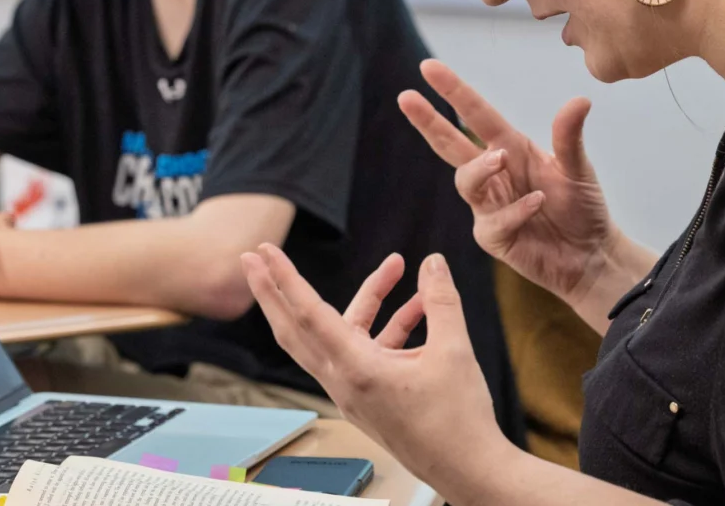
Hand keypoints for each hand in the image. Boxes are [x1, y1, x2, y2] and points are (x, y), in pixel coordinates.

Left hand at [241, 245, 516, 490]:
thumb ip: (441, 301)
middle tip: (256, 257)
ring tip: (396, 266)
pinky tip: (419, 309)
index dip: (285, 278)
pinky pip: (364, 351)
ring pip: (336, 336)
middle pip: (295, 329)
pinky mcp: (368, 398)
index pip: (308, 314)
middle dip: (275, 290)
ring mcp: (353, 392)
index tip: (263, 252)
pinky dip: (385, 327)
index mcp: (356, 371)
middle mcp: (344, 382)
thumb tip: (433, 262)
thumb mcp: (454, 351)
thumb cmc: (458, 420)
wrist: (468, 470)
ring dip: (363, 301)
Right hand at [398, 59, 622, 305]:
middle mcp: (494, 174)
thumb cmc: (581, 208)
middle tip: (406, 97)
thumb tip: (580, 99)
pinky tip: (536, 202)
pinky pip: (494, 220)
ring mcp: (488, 206)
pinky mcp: (492, 236)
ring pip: (466, 182)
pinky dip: (515, 210)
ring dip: (480, 168)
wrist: (591, 254)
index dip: (452, 91)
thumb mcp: (577, 168)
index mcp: (509, 148)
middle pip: (450, 144)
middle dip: (428, 121)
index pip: (475, 114)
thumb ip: (569, 136)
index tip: (428, 67)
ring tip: (502, 158)